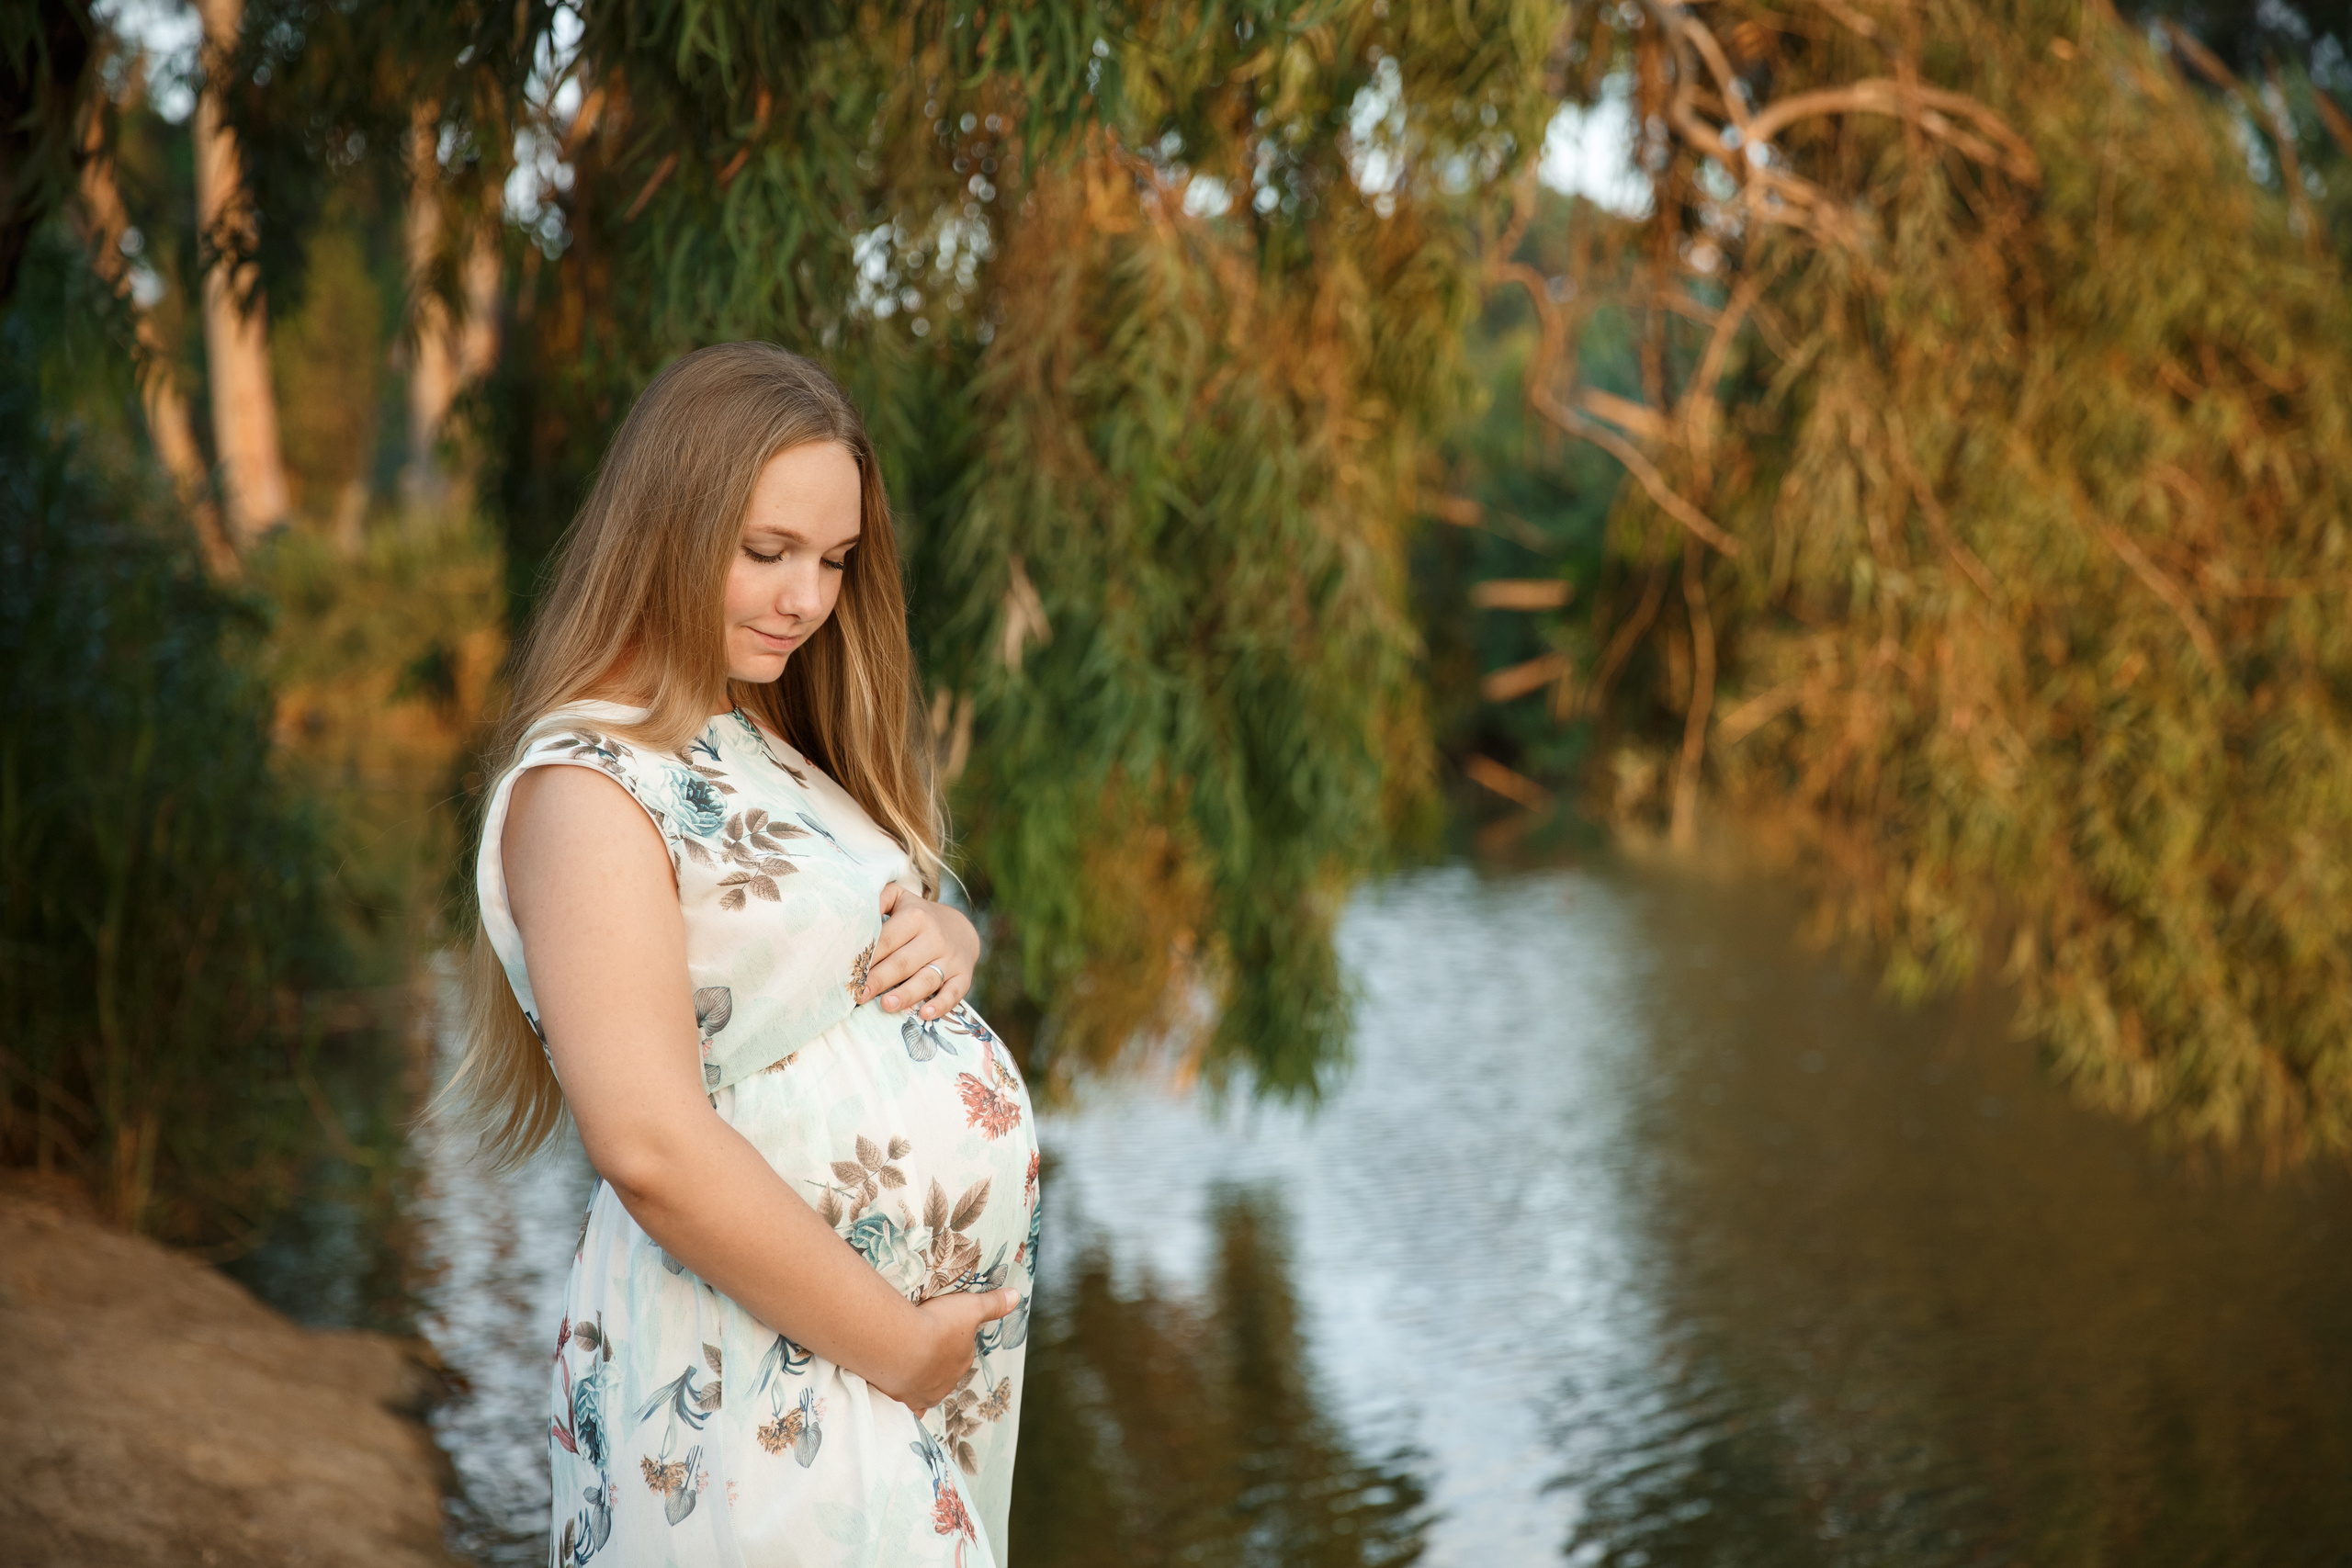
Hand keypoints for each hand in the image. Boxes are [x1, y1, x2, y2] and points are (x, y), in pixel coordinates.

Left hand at [861, 883, 980, 1019]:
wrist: (961, 929)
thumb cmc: (919, 917)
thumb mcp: (901, 899)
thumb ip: (879, 899)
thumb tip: (855, 910)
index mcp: (916, 917)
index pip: (886, 940)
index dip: (867, 957)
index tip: (848, 973)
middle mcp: (934, 937)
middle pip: (903, 962)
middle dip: (879, 979)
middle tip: (858, 994)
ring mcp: (950, 959)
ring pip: (927, 978)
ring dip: (907, 993)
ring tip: (887, 1005)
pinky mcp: (963, 976)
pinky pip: (954, 993)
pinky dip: (942, 1005)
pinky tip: (926, 1014)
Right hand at [875, 1288, 1022, 1414]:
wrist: (902, 1345)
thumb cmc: (937, 1323)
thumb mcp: (970, 1306)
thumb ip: (993, 1303)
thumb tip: (1016, 1296)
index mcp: (964, 1359)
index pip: (961, 1351)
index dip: (950, 1340)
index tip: (937, 1328)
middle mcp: (949, 1381)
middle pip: (945, 1371)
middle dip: (936, 1360)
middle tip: (921, 1343)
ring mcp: (929, 1394)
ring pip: (930, 1389)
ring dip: (923, 1378)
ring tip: (910, 1362)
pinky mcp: (908, 1402)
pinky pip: (915, 1409)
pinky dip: (913, 1404)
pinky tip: (907, 1394)